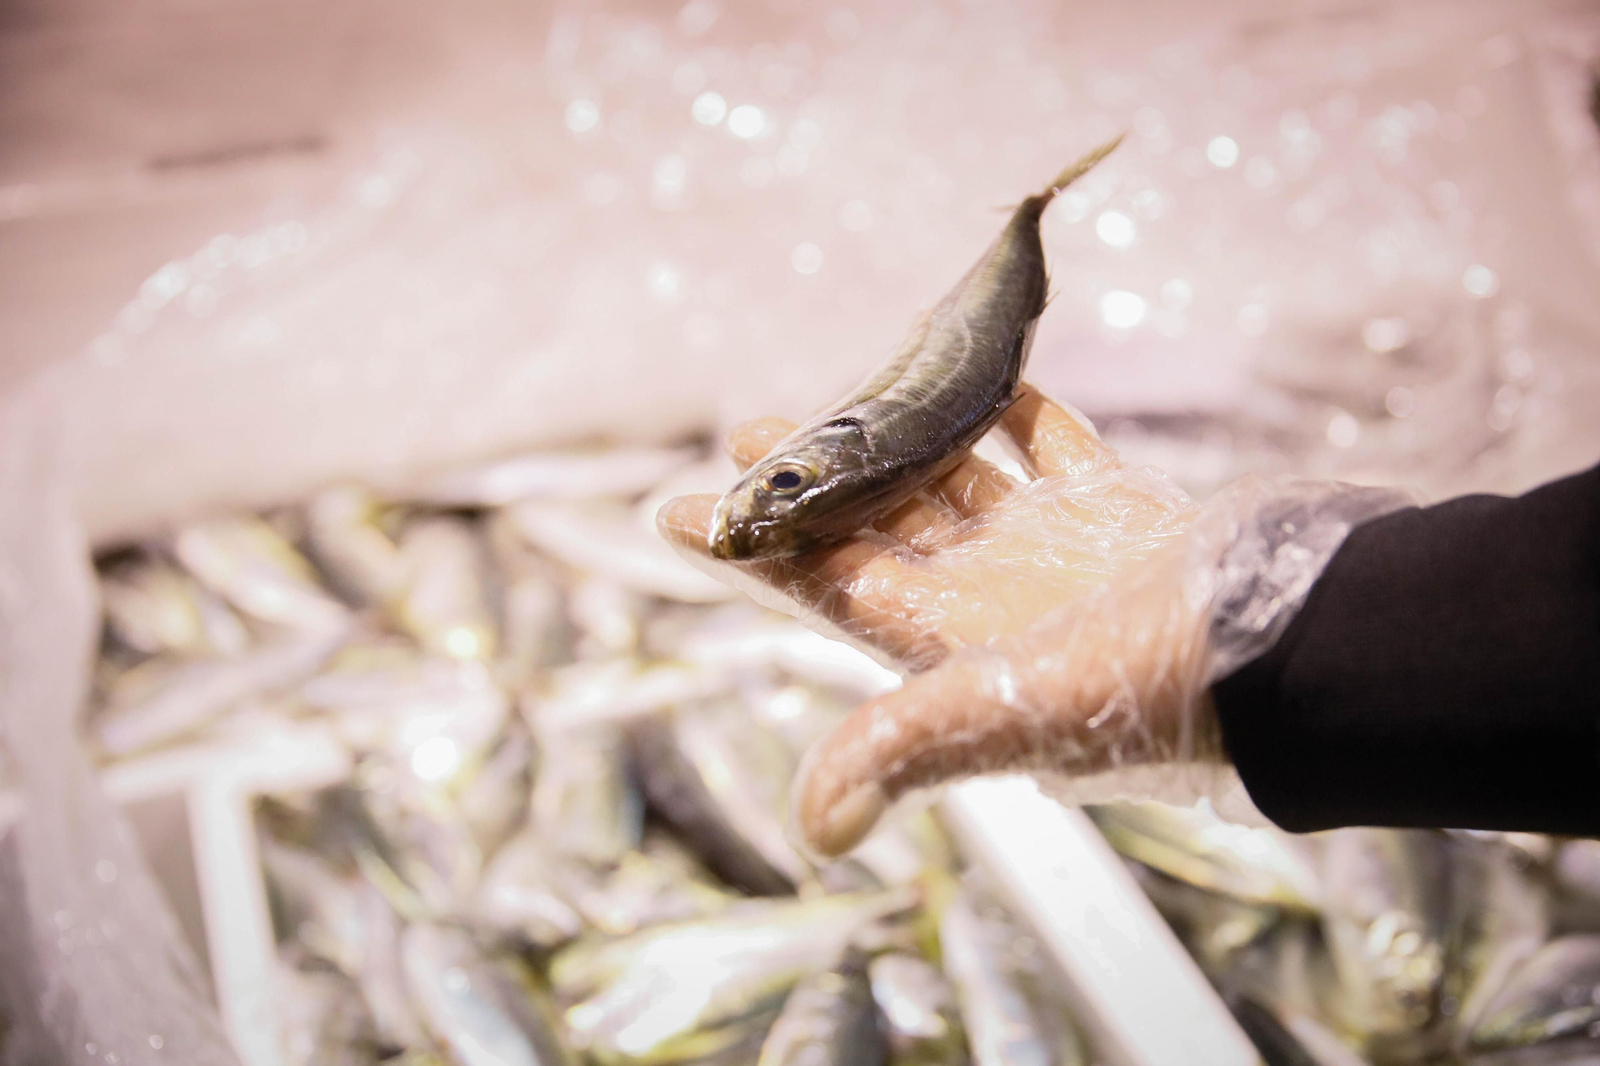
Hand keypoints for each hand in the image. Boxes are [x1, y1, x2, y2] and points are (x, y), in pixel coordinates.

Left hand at [658, 383, 1229, 855]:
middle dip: (814, 484)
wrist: (1299, 656)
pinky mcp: (1122, 515)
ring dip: (899, 437)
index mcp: (952, 642)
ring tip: (847, 391)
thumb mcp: (1021, 712)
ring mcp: (1057, 555)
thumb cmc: (1159, 684)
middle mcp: (993, 601)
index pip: (824, 586)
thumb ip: (911, 746)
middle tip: (747, 430)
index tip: (675, 512)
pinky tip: (982, 374)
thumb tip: (816, 828)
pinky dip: (1017, 411)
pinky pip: (1054, 449)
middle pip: (876, 528)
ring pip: (957, 482)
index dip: (751, 551)